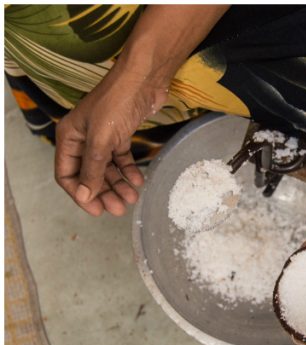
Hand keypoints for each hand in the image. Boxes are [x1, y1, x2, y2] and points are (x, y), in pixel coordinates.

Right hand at [53, 5, 228, 215]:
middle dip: (103, 192)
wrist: (144, 78)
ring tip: (132, 199)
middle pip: (89, 174)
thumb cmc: (118, 103)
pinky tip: (139, 181)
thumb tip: (83, 196)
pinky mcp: (121, 133)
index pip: (66, 174)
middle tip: (119, 209)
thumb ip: (93, 168)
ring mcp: (102, 136)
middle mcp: (82, 138)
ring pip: (107, 168)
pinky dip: (129, 171)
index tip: (97, 211)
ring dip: (118, 184)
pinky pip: (121, 158)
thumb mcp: (102, 139)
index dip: (80, 194)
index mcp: (69, 137)